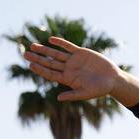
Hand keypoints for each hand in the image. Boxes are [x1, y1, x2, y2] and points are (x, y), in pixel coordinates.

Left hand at [23, 36, 138, 105]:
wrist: (113, 79)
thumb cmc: (100, 89)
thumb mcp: (86, 93)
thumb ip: (73, 95)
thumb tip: (58, 98)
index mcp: (68, 79)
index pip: (50, 74)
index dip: (40, 70)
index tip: (31, 65)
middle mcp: (68, 69)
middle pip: (49, 63)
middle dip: (38, 58)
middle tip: (25, 54)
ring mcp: (74, 60)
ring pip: (56, 54)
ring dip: (44, 50)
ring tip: (32, 46)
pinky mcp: (81, 53)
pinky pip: (68, 46)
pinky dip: (60, 43)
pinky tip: (51, 40)